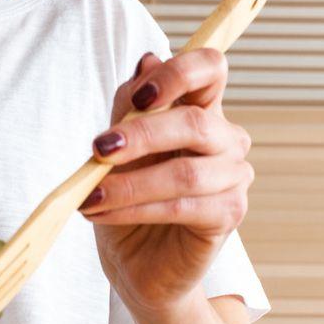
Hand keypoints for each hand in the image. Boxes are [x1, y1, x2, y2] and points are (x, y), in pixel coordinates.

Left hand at [83, 48, 253, 315]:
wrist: (137, 263)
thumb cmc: (130, 198)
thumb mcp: (119, 147)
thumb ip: (130, 107)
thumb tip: (146, 60)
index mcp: (202, 110)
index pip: (211, 68)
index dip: (179, 73)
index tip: (137, 98)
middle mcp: (226, 140)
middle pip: (195, 122)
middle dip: (140, 135)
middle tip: (97, 150)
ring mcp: (233, 178)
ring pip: (185, 172)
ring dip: (129, 184)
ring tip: (90, 195)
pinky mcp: (229, 215)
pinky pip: (181, 207)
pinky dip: (136, 209)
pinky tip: (103, 213)